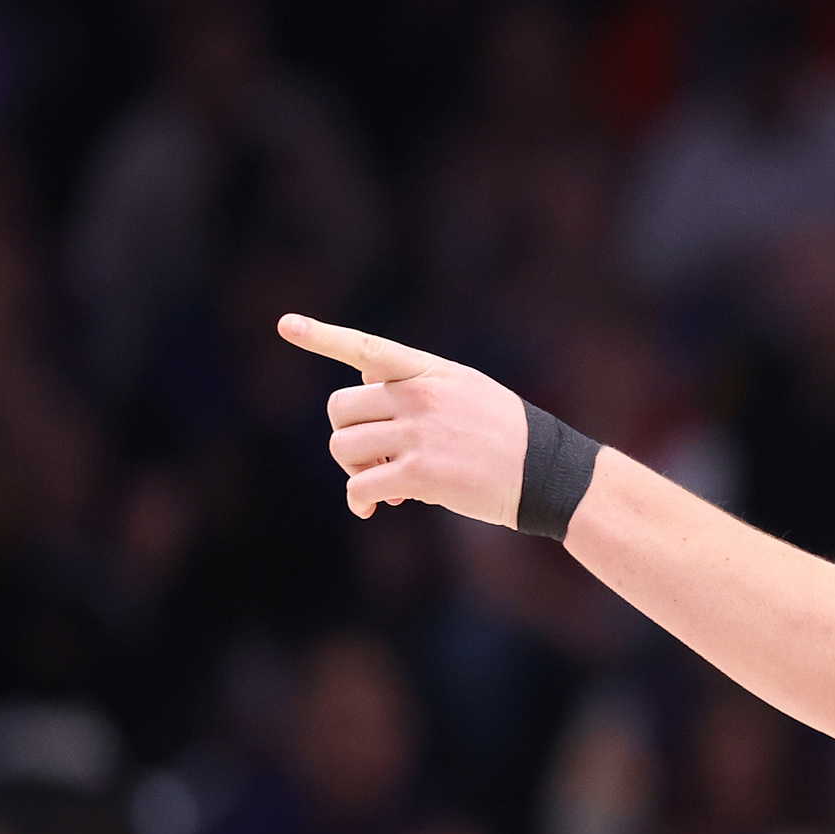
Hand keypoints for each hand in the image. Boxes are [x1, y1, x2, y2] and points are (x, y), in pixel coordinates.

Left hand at [278, 313, 526, 524]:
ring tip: (385, 483)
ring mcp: (420, 435)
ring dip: (354, 471)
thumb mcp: (468, 392)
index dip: (323, 336)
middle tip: (374, 457)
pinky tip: (376, 508)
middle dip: (348, 436)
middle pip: (340, 409)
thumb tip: (363, 405)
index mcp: (432, 373)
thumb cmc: (506, 436)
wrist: (548, 474)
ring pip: (343, 448)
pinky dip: (359, 501)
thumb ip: (417, 390)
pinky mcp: (422, 475)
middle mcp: (422, 397)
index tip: (286, 324)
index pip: (368, 349)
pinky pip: (360, 487)